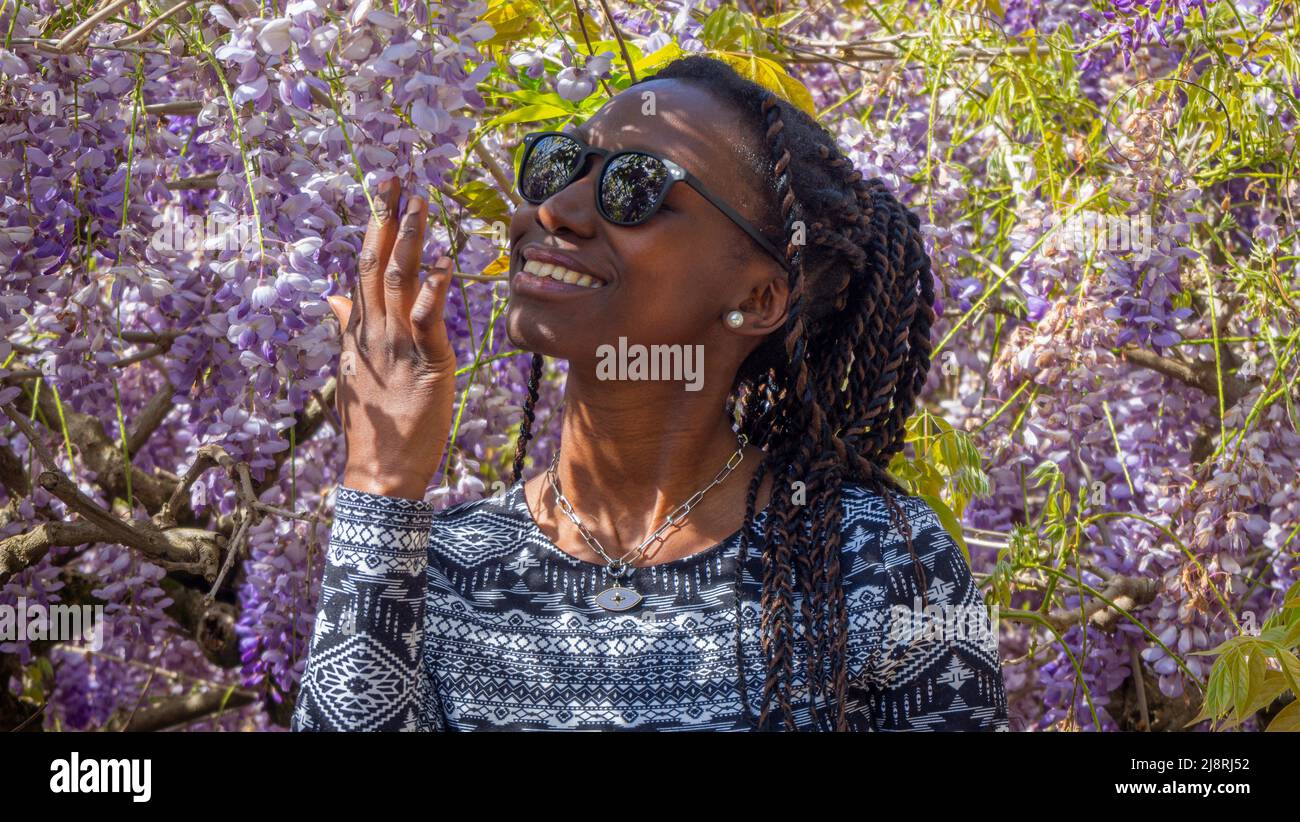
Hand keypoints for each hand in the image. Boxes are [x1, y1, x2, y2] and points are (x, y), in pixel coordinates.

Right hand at [326, 177, 456, 499]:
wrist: (379, 472)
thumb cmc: (373, 426)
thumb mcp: (352, 371)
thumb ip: (346, 330)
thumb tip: (333, 299)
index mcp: (357, 331)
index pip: (363, 269)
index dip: (372, 228)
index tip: (380, 193)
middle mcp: (372, 332)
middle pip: (374, 264)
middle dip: (383, 218)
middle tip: (393, 177)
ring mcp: (395, 346)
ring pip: (399, 283)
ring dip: (409, 241)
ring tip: (419, 204)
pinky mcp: (425, 364)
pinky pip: (426, 321)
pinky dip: (434, 291)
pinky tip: (443, 264)